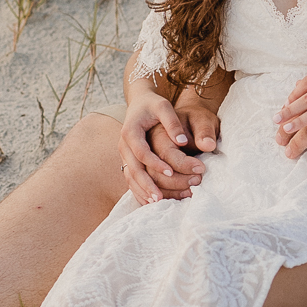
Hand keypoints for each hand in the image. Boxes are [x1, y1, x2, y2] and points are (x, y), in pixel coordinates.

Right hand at [120, 87, 215, 203]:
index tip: (170, 172)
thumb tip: (182, 142)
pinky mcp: (127, 161)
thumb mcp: (163, 106)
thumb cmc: (154, 105)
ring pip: (130, 177)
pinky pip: (131, 179)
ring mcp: (124, 155)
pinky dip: (139, 191)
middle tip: (160, 198)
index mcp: (131, 131)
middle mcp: (124, 145)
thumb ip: (172, 122)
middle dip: (147, 184)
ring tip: (156, 202)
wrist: (140, 103)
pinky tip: (150, 201)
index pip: (142, 151)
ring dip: (142, 191)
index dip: (155, 163)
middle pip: (133, 169)